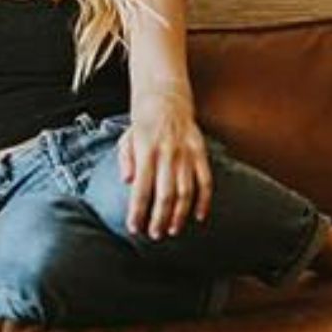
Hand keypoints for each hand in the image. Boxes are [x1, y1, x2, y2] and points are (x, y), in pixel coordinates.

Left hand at [118, 105, 213, 238]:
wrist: (166, 96)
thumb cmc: (143, 123)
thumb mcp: (127, 138)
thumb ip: (125, 159)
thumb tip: (126, 181)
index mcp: (146, 151)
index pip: (141, 188)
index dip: (138, 211)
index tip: (134, 228)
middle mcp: (167, 154)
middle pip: (164, 195)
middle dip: (158, 218)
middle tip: (154, 235)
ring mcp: (186, 153)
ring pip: (185, 191)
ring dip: (179, 214)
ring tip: (172, 230)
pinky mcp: (200, 152)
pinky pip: (205, 180)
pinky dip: (204, 201)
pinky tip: (198, 216)